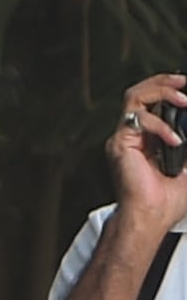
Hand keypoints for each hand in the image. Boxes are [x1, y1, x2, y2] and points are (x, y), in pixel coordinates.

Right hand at [106, 73, 186, 232]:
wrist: (149, 218)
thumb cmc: (166, 202)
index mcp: (147, 139)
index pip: (154, 104)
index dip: (169, 90)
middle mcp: (132, 135)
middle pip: (140, 92)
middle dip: (164, 82)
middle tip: (184, 81)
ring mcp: (124, 137)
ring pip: (134, 97)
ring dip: (161, 91)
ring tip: (183, 97)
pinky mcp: (120, 143)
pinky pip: (138, 120)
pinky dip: (160, 126)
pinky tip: (175, 140)